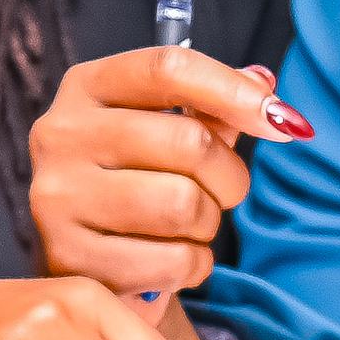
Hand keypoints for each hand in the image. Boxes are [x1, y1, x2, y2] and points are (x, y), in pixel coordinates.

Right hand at [26, 47, 311, 295]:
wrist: (93, 270)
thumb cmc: (139, 185)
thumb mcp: (166, 133)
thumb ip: (214, 106)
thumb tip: (265, 84)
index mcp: (86, 86)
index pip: (168, 69)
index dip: (235, 91)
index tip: (282, 121)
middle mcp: (60, 133)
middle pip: (188, 141)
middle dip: (229, 176)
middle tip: (225, 192)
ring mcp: (57, 196)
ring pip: (183, 204)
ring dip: (209, 223)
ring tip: (191, 227)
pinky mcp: (68, 257)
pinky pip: (172, 260)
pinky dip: (193, 265)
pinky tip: (174, 261)